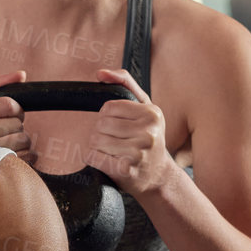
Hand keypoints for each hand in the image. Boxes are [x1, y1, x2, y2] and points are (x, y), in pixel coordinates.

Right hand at [0, 69, 35, 164]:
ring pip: (24, 140)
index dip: (16, 110)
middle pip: (18, 124)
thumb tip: (21, 74)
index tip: (9, 116)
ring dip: (22, 143)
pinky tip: (13, 157)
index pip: (9, 105)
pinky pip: (27, 157)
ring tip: (8, 145)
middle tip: (6, 133)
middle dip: (17, 128)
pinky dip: (27, 157)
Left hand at [86, 68, 178, 195]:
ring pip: (94, 141)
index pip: (109, 107)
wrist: (157, 176)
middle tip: (114, 142)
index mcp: (152, 114)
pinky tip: (107, 162)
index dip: (107, 117)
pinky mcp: (124, 170)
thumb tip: (101, 73)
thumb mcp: (144, 109)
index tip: (118, 126)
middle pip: (100, 124)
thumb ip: (125, 84)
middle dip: (101, 133)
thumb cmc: (147, 139)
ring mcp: (137, 153)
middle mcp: (148, 132)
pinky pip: (93, 157)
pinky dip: (93, 159)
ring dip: (96, 147)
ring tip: (112, 152)